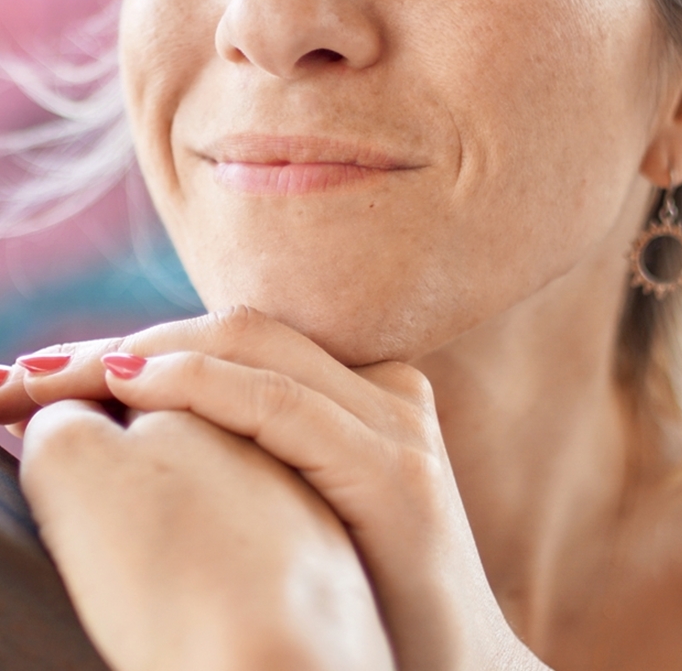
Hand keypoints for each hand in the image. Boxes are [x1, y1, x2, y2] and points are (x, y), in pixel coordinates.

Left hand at [2, 309, 548, 670]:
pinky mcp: (393, 473)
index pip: (237, 339)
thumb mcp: (309, 510)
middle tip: (30, 371)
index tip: (57, 371)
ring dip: (143, 354)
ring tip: (52, 377)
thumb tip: (143, 441)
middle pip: (237, 331)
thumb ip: (256, 460)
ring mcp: (392, 425)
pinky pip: (281, 406)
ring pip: (253, 350)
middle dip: (127, 344)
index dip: (144, 342)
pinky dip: (203, 386)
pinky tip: (134, 389)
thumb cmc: (371, 600)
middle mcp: (382, 389)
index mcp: (362, 390)